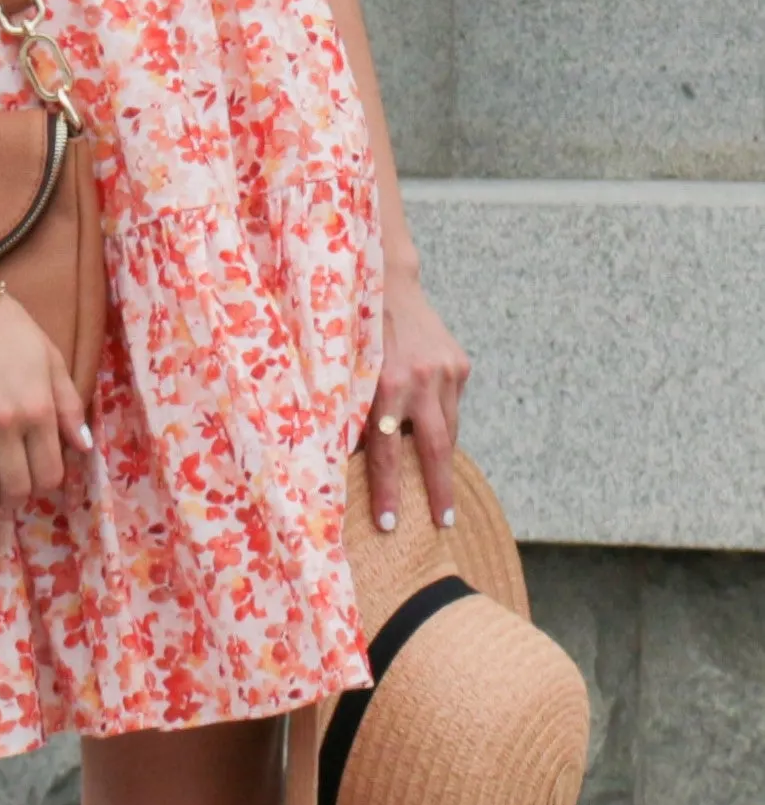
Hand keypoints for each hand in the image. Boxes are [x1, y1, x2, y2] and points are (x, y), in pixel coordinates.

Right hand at [0, 288, 92, 514]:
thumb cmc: (6, 324)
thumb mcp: (49, 357)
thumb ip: (69, 404)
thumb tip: (83, 447)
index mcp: (38, 409)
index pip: (49, 472)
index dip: (46, 484)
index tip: (38, 481)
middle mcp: (5, 424)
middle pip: (16, 486)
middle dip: (16, 499)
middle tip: (10, 498)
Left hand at [364, 266, 471, 532]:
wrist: (386, 281)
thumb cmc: (353, 331)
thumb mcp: (346, 371)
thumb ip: (353, 413)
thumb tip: (349, 463)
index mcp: (386, 384)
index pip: (387, 452)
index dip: (387, 490)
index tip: (388, 524)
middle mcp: (419, 379)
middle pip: (433, 448)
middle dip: (437, 490)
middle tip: (443, 523)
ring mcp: (445, 370)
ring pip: (448, 428)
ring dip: (441, 457)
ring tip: (439, 489)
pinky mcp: (459, 363)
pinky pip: (451, 403)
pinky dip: (439, 416)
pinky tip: (428, 421)